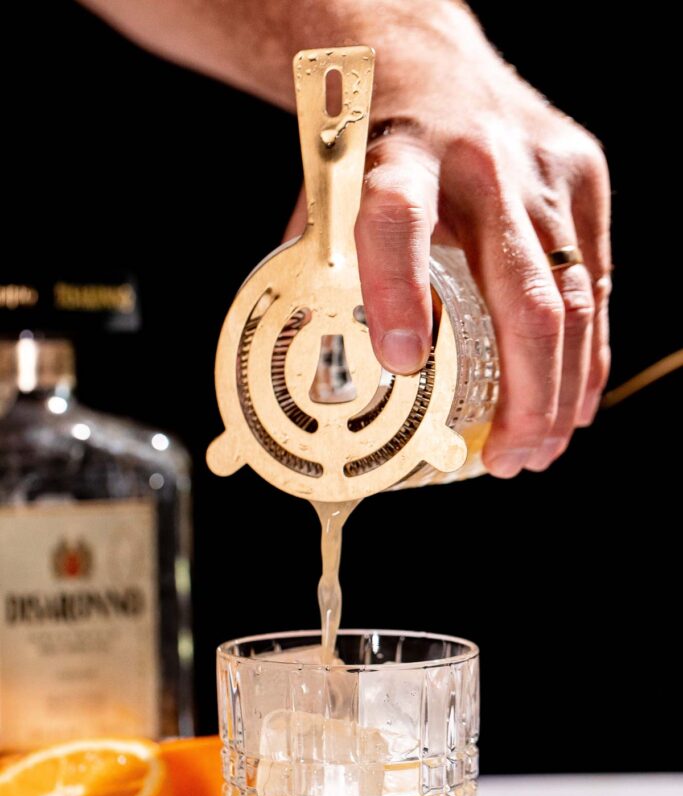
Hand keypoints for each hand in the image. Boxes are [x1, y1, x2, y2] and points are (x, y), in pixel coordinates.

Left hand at [285, 3, 611, 476]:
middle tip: (506, 460)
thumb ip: (323, 283)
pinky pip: (598, 281)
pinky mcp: (584, 175)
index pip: (396, 223)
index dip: (400, 295)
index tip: (403, 365)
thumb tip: (321, 383)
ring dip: (559, 391)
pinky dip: (587, 354)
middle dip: (522, 396)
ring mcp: (543, 169)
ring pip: (574, 300)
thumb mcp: (328, 203)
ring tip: (536, 450)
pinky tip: (571, 403)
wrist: (430, 65)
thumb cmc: (374, 150)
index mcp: (396, 161)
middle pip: (520, 295)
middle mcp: (478, 162)